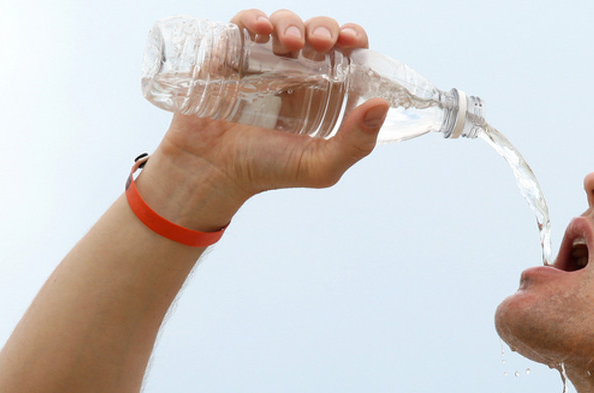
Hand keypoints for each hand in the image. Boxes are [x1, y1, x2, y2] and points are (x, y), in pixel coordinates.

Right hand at [142, 9, 389, 225]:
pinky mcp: (230, 55)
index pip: (347, 53)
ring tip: (289, 42)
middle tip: (321, 42)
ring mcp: (263, 60)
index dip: (353, 39)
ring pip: (284, 22)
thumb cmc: (267, 171)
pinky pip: (244, 24)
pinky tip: (259, 29)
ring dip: (291, 22)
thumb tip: (381, 105)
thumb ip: (355, 143)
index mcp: (324, 91)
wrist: (212, 173)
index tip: (352, 41)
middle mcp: (297, 71)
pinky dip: (253, 18)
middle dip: (325, 27)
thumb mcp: (318, 166)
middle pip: (319, 31)